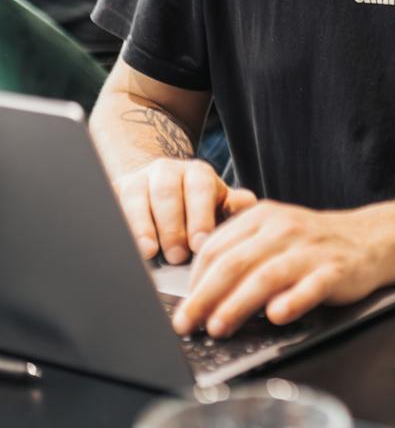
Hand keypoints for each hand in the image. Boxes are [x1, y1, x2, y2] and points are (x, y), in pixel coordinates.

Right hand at [114, 158, 257, 265]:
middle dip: (172, 227)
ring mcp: (137, 180)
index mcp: (197, 174)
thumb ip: (234, 206)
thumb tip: (249, 204)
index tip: (200, 244)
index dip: (200, 217)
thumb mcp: (218, 204)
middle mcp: (166, 171)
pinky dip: (117, 225)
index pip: (199, 189)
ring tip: (148, 252)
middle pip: (166, 194)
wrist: (159, 186)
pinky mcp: (114, 191)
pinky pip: (112, 205)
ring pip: (136, 197)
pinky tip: (122, 246)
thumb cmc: (196, 205)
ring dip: (141, 227)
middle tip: (176, 256)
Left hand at [173, 202, 380, 336]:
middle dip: (204, 297)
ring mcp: (310, 249)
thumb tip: (200, 291)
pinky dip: (292, 301)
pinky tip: (276, 316)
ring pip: (265, 276)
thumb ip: (241, 252)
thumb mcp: (274, 235)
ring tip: (218, 328)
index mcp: (262, 217)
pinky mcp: (336, 270)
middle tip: (187, 324)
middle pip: (234, 263)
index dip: (194, 281)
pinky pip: (310, 287)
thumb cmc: (313, 245)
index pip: (215, 248)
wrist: (370, 239)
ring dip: (237, 305)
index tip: (183, 307)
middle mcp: (283, 229)